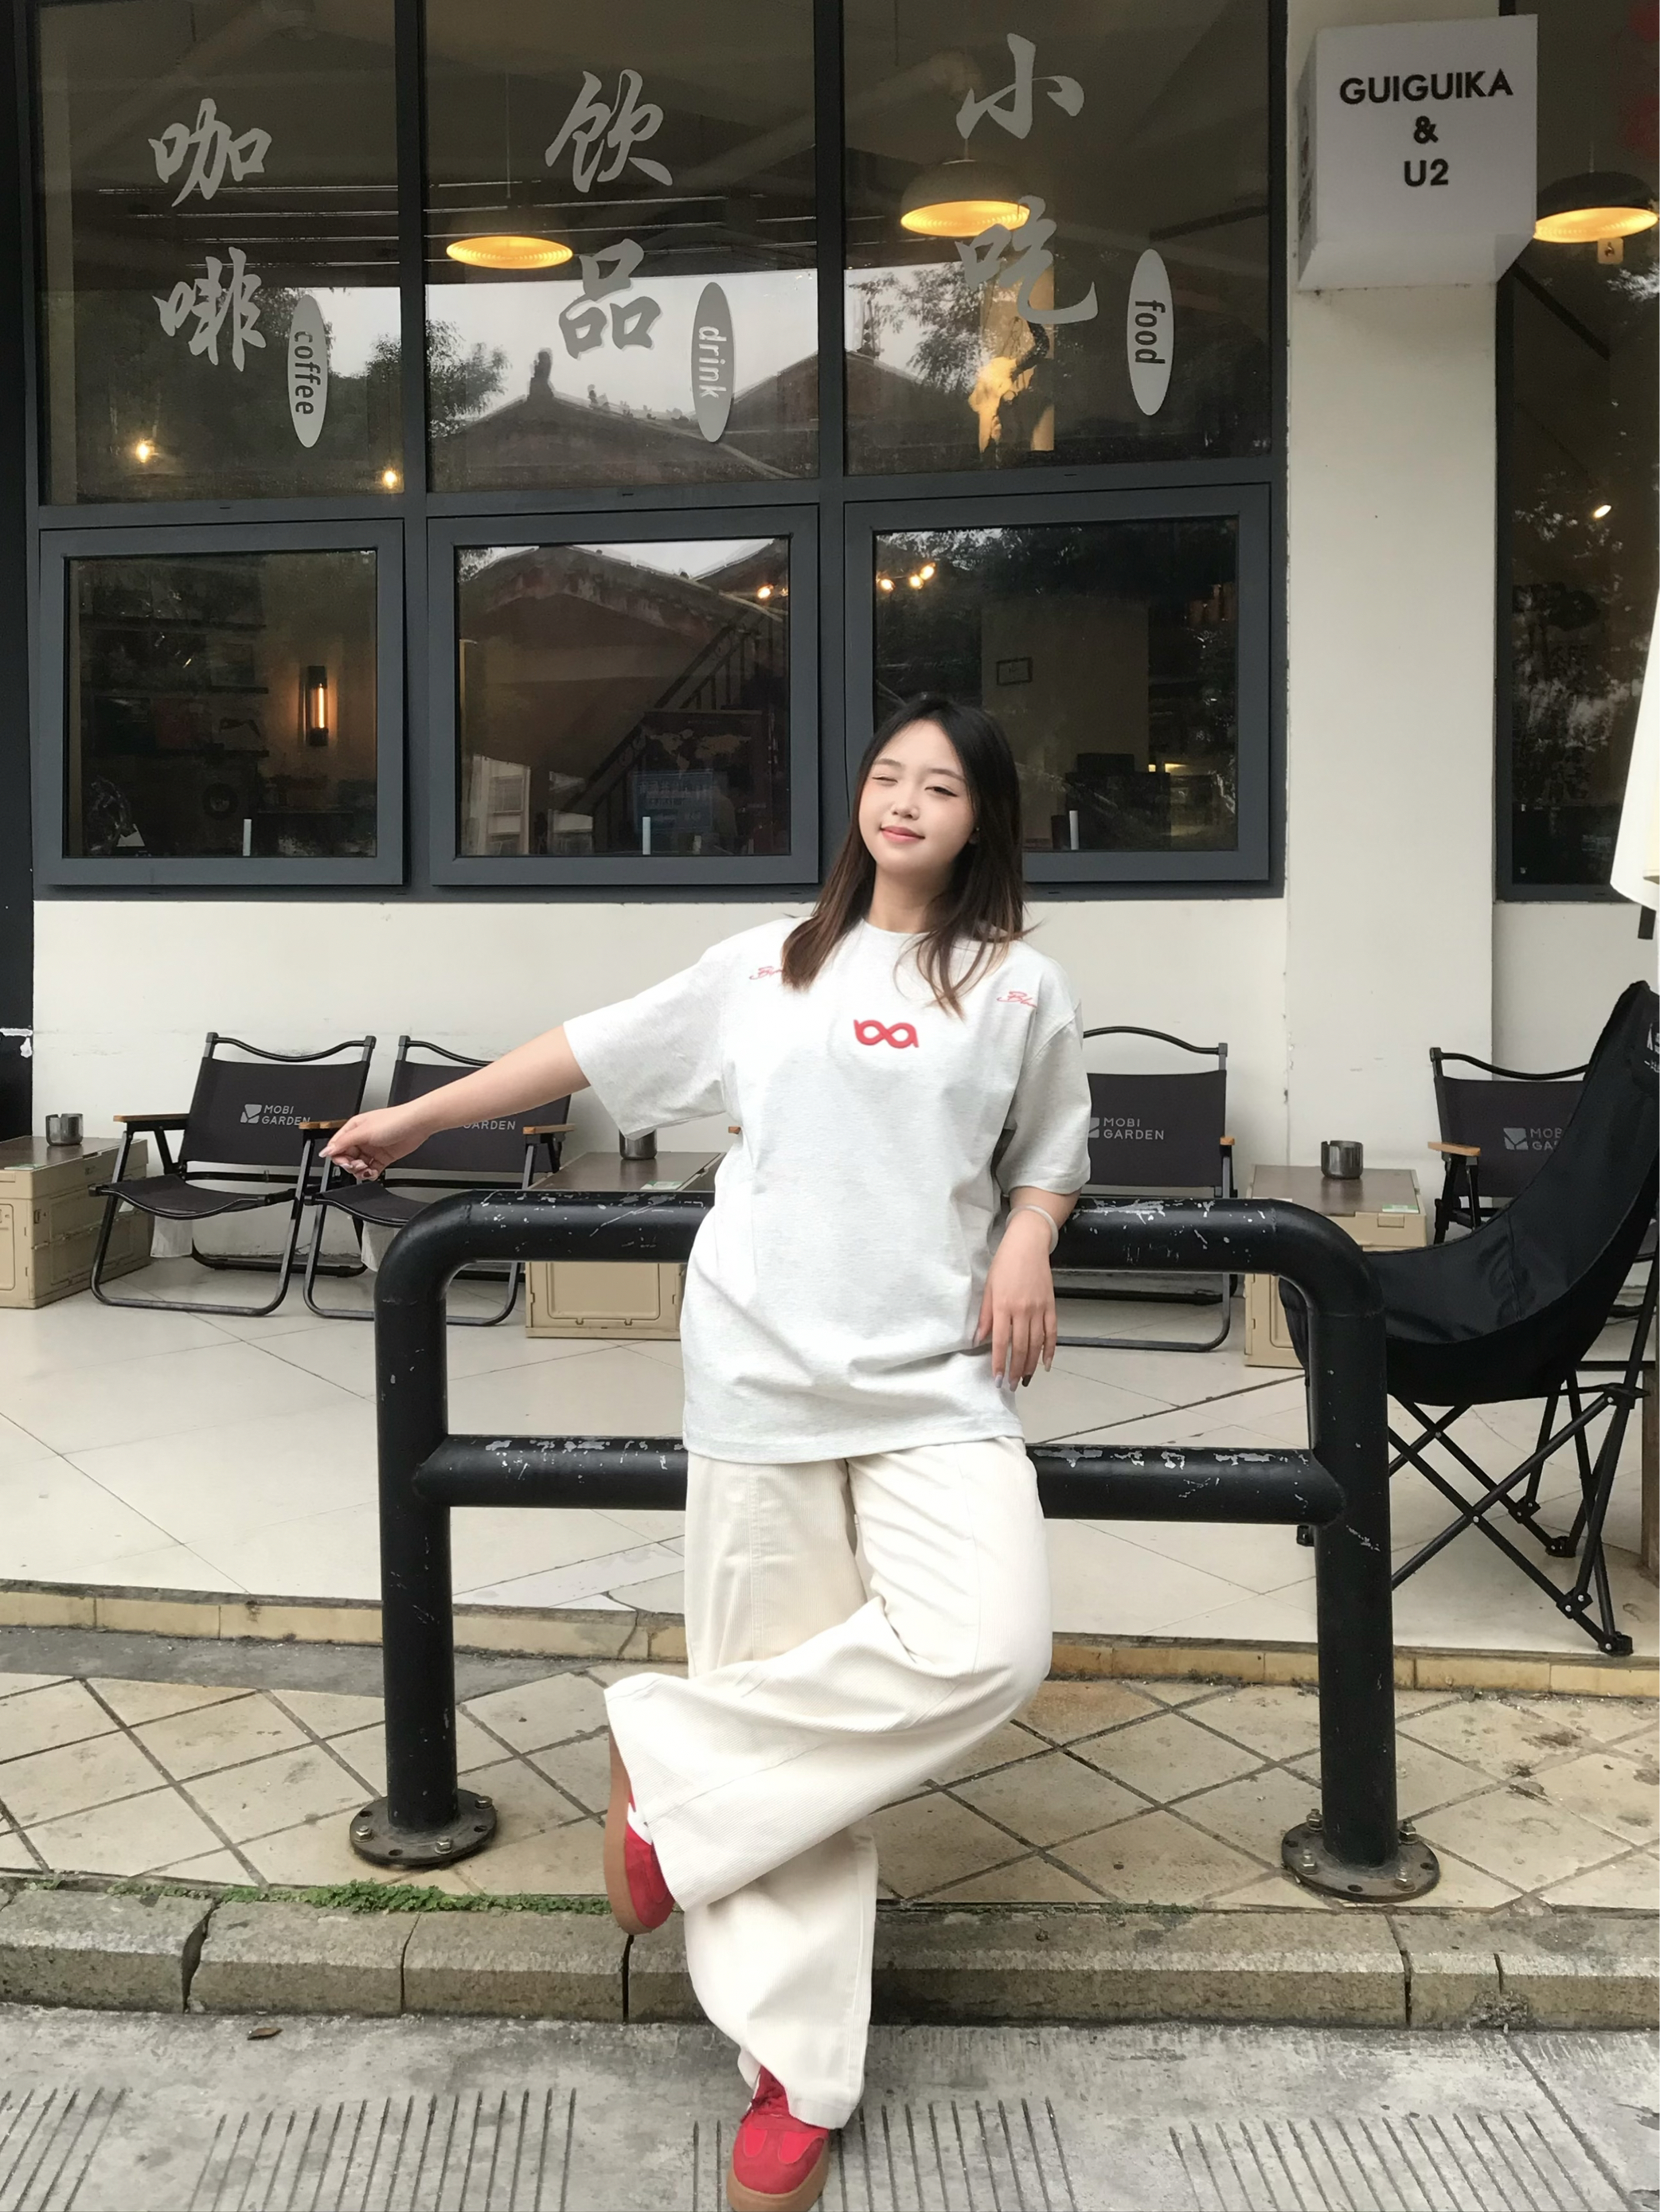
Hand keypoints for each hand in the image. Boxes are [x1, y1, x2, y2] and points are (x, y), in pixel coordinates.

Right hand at [322, 1104, 428, 1181]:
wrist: (417, 1124)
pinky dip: (370, 1174)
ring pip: (358, 1165)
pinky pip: (371, 1169)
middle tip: (357, 1165)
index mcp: (354, 1129)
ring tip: (366, 1169)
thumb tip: (326, 1150)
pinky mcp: (383, 1157)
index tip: (345, 1162)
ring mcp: (373, 1148)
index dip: (338, 1156)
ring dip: (360, 1171)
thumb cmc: (394, 1120)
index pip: (337, 1146)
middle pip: (347, 1157)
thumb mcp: (364, 1131)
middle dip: (350, 1165)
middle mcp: (362, 1138)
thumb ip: (344, 1142)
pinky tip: (372, 1173)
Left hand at [975, 1209, 1056, 1388]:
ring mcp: (1039, 1309)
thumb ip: (985, 1316)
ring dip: (1031, 1365)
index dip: (999, 1363)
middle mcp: (1022, 1310)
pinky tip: (1046, 1365)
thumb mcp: (989, 1287)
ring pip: (1036, 1344)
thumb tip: (978, 1340)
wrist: (1028, 1245)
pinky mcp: (1051, 1306)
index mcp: (1003, 1306)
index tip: (997, 1380)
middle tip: (1011, 1386)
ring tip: (1025, 1380)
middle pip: (1020, 1347)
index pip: (1000, 1342)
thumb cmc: (1004, 1264)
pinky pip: (1052, 1333)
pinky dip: (1050, 1351)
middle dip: (1015, 1370)